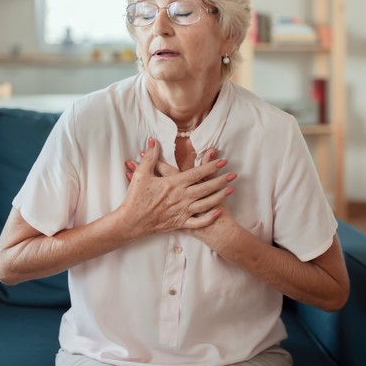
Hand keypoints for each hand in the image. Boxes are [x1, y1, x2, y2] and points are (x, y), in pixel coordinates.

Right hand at [118, 138, 236, 237]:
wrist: (131, 222)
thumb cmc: (135, 198)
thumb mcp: (141, 174)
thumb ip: (150, 157)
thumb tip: (153, 142)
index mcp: (174, 184)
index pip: (197, 173)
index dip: (211, 166)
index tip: (222, 161)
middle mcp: (181, 198)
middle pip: (206, 188)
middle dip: (221, 180)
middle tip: (233, 174)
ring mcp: (182, 211)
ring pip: (206, 204)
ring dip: (219, 196)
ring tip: (231, 190)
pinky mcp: (180, 223)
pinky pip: (198, 221)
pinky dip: (210, 217)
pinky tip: (218, 211)